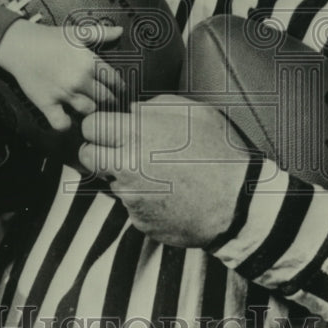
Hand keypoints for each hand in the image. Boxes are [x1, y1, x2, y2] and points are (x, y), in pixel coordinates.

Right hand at [0, 20, 125, 130]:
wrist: (19, 45)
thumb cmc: (49, 38)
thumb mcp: (76, 32)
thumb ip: (101, 33)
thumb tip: (120, 31)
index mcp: (89, 62)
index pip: (114, 81)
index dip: (119, 86)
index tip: (119, 90)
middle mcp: (79, 80)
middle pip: (105, 98)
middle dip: (107, 99)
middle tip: (105, 99)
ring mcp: (63, 93)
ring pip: (88, 111)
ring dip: (89, 109)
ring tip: (86, 105)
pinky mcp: (47, 103)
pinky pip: (62, 123)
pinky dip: (65, 124)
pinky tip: (66, 118)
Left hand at [79, 94, 253, 247]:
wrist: (241, 203)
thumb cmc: (221, 153)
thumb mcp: (195, 113)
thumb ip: (156, 106)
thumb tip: (132, 110)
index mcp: (139, 134)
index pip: (91, 126)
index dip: (99, 126)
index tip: (111, 130)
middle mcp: (128, 165)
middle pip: (87, 155)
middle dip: (97, 151)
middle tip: (117, 151)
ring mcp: (132, 196)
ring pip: (108, 181)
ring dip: (123, 177)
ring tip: (157, 174)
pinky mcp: (139, 220)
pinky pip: (130, 206)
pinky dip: (143, 201)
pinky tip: (168, 195)